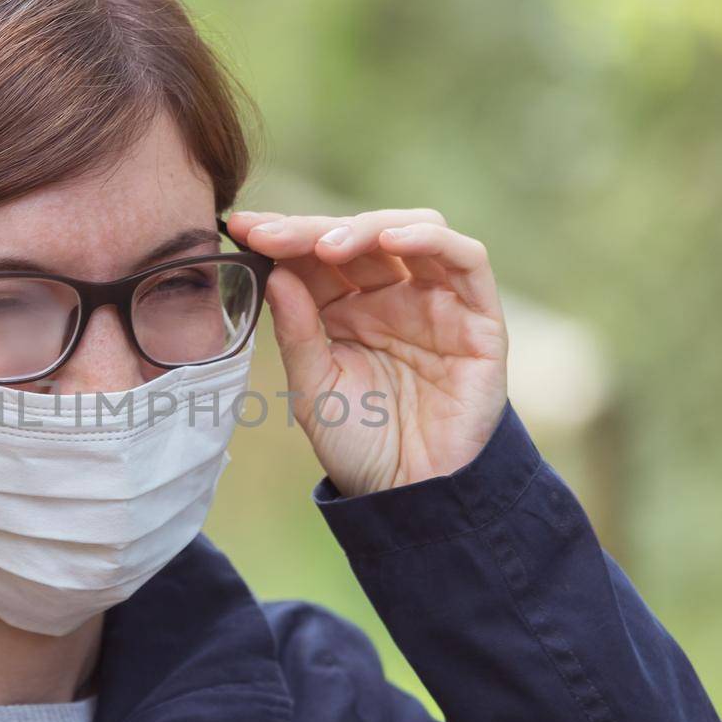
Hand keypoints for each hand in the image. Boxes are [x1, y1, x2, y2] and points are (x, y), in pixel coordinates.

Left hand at [226, 209, 509, 498]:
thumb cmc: (360, 446)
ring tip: (328, 247)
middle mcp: (392, 298)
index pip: (316, 255)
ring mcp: (436, 303)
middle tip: (273, 235)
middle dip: (313, 230)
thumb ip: (297, 331)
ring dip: (368, 228)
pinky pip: (466, 260)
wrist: (411, 494)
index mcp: (346, 310)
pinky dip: (431, 239)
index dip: (283, 236)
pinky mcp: (478, 317)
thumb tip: (275, 273)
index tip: (243, 230)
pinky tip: (391, 241)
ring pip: (412, 231)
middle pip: (358, 236)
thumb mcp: (313, 389)